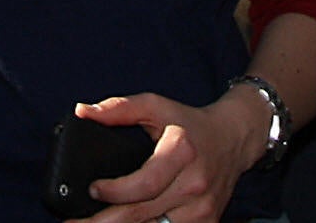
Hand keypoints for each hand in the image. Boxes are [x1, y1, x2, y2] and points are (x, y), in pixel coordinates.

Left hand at [77, 87, 267, 222]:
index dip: (116, 191)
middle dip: (104, 222)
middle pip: (143, 214)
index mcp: (181, 152)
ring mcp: (203, 209)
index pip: (145, 183)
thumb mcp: (155, 105)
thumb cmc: (189, 123)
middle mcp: (195, 185)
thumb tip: (83, 112)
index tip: (92, 189)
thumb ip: (118, 108)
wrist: (232, 140)